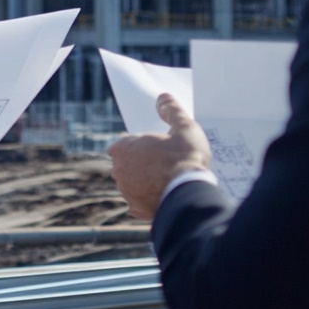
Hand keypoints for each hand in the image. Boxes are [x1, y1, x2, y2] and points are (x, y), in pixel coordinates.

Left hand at [108, 93, 212, 219]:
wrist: (189, 192)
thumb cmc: (185, 157)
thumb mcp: (184, 127)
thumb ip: (171, 111)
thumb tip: (163, 98)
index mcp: (123, 148)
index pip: (124, 143)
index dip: (140, 145)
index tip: (155, 146)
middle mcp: (118, 170)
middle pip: (127, 164)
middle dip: (141, 163)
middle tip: (164, 162)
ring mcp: (126, 192)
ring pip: (133, 184)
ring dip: (145, 182)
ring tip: (167, 179)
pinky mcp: (137, 210)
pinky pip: (141, 202)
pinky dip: (150, 199)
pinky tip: (165, 195)